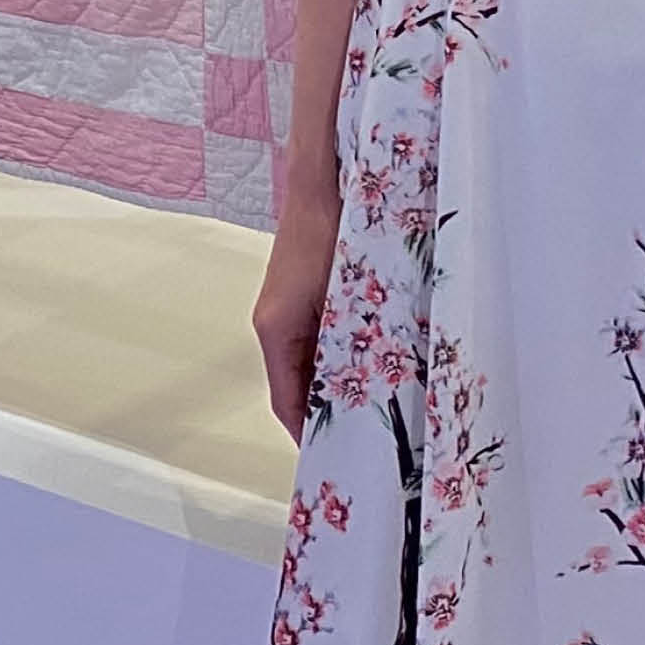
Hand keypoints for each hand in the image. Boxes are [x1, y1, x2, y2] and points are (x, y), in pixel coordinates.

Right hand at [253, 170, 342, 442]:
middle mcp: (275, 325)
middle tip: (361, 441)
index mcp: (275, 331)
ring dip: (334, 386)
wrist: (322, 183)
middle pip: (296, 387)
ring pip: (309, 364)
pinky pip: (317, 341)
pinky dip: (337, 360)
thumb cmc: (328, 236)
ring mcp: (287, 309)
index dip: (308, 434)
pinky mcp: (303, 296)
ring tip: (370, 410)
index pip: (286, 402)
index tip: (332, 460)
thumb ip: (346, 348)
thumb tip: (364, 394)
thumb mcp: (340, 301)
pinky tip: (369, 366)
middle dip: (324, 415)